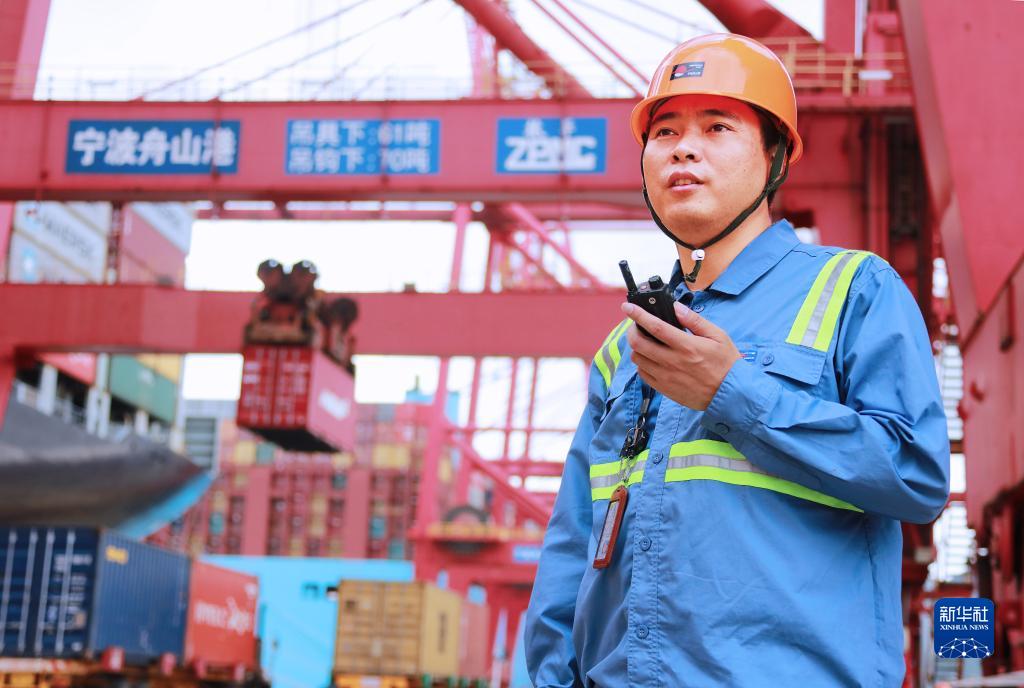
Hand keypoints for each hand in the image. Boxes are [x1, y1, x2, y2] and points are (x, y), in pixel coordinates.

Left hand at [622, 301, 742, 410]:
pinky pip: (643, 374)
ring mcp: (666, 377)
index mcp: (686, 346)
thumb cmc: (725, 363)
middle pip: (638, 343)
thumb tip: (676, 307)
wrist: (730, 394)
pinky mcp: (664, 389)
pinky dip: (642, 363)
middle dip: (632, 331)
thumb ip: (695, 321)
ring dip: (637, 347)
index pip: (655, 326)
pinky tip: (651, 358)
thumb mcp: (718, 336)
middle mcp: (672, 362)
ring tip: (645, 342)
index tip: (627, 307)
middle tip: (636, 326)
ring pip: (638, 359)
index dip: (637, 315)